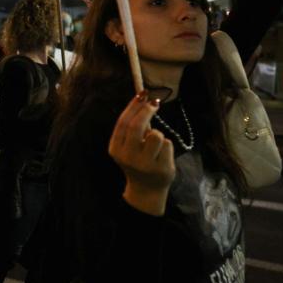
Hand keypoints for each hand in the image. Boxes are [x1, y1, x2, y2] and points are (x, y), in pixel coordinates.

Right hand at [108, 92, 174, 215]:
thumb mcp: (127, 146)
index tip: (142, 94)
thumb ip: (132, 127)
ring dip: (157, 133)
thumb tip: (143, 99)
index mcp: (115, 149)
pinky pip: (167, 144)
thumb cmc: (137, 160)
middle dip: (147, 111)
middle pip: (137, 126)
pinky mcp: (161, 168)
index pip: (123, 123)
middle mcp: (128, 157)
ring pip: (156, 135)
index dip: (133, 106)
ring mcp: (145, 164)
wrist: (146, 189)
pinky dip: (166, 146)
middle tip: (154, 103)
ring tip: (155, 143)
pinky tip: (162, 155)